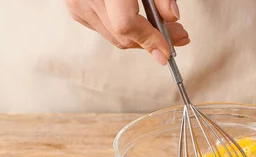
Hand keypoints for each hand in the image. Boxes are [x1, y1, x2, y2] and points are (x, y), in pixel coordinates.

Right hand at [64, 0, 189, 64]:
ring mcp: (78, 6)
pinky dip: (125, 30)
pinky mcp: (77, 11)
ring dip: (140, 38)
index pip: (125, 25)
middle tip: (178, 36)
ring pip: (115, 38)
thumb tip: (172, 17)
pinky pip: (106, 30)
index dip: (149, 40)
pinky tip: (140, 21)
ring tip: (163, 29)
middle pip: (123, 36)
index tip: (166, 51)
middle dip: (152, 40)